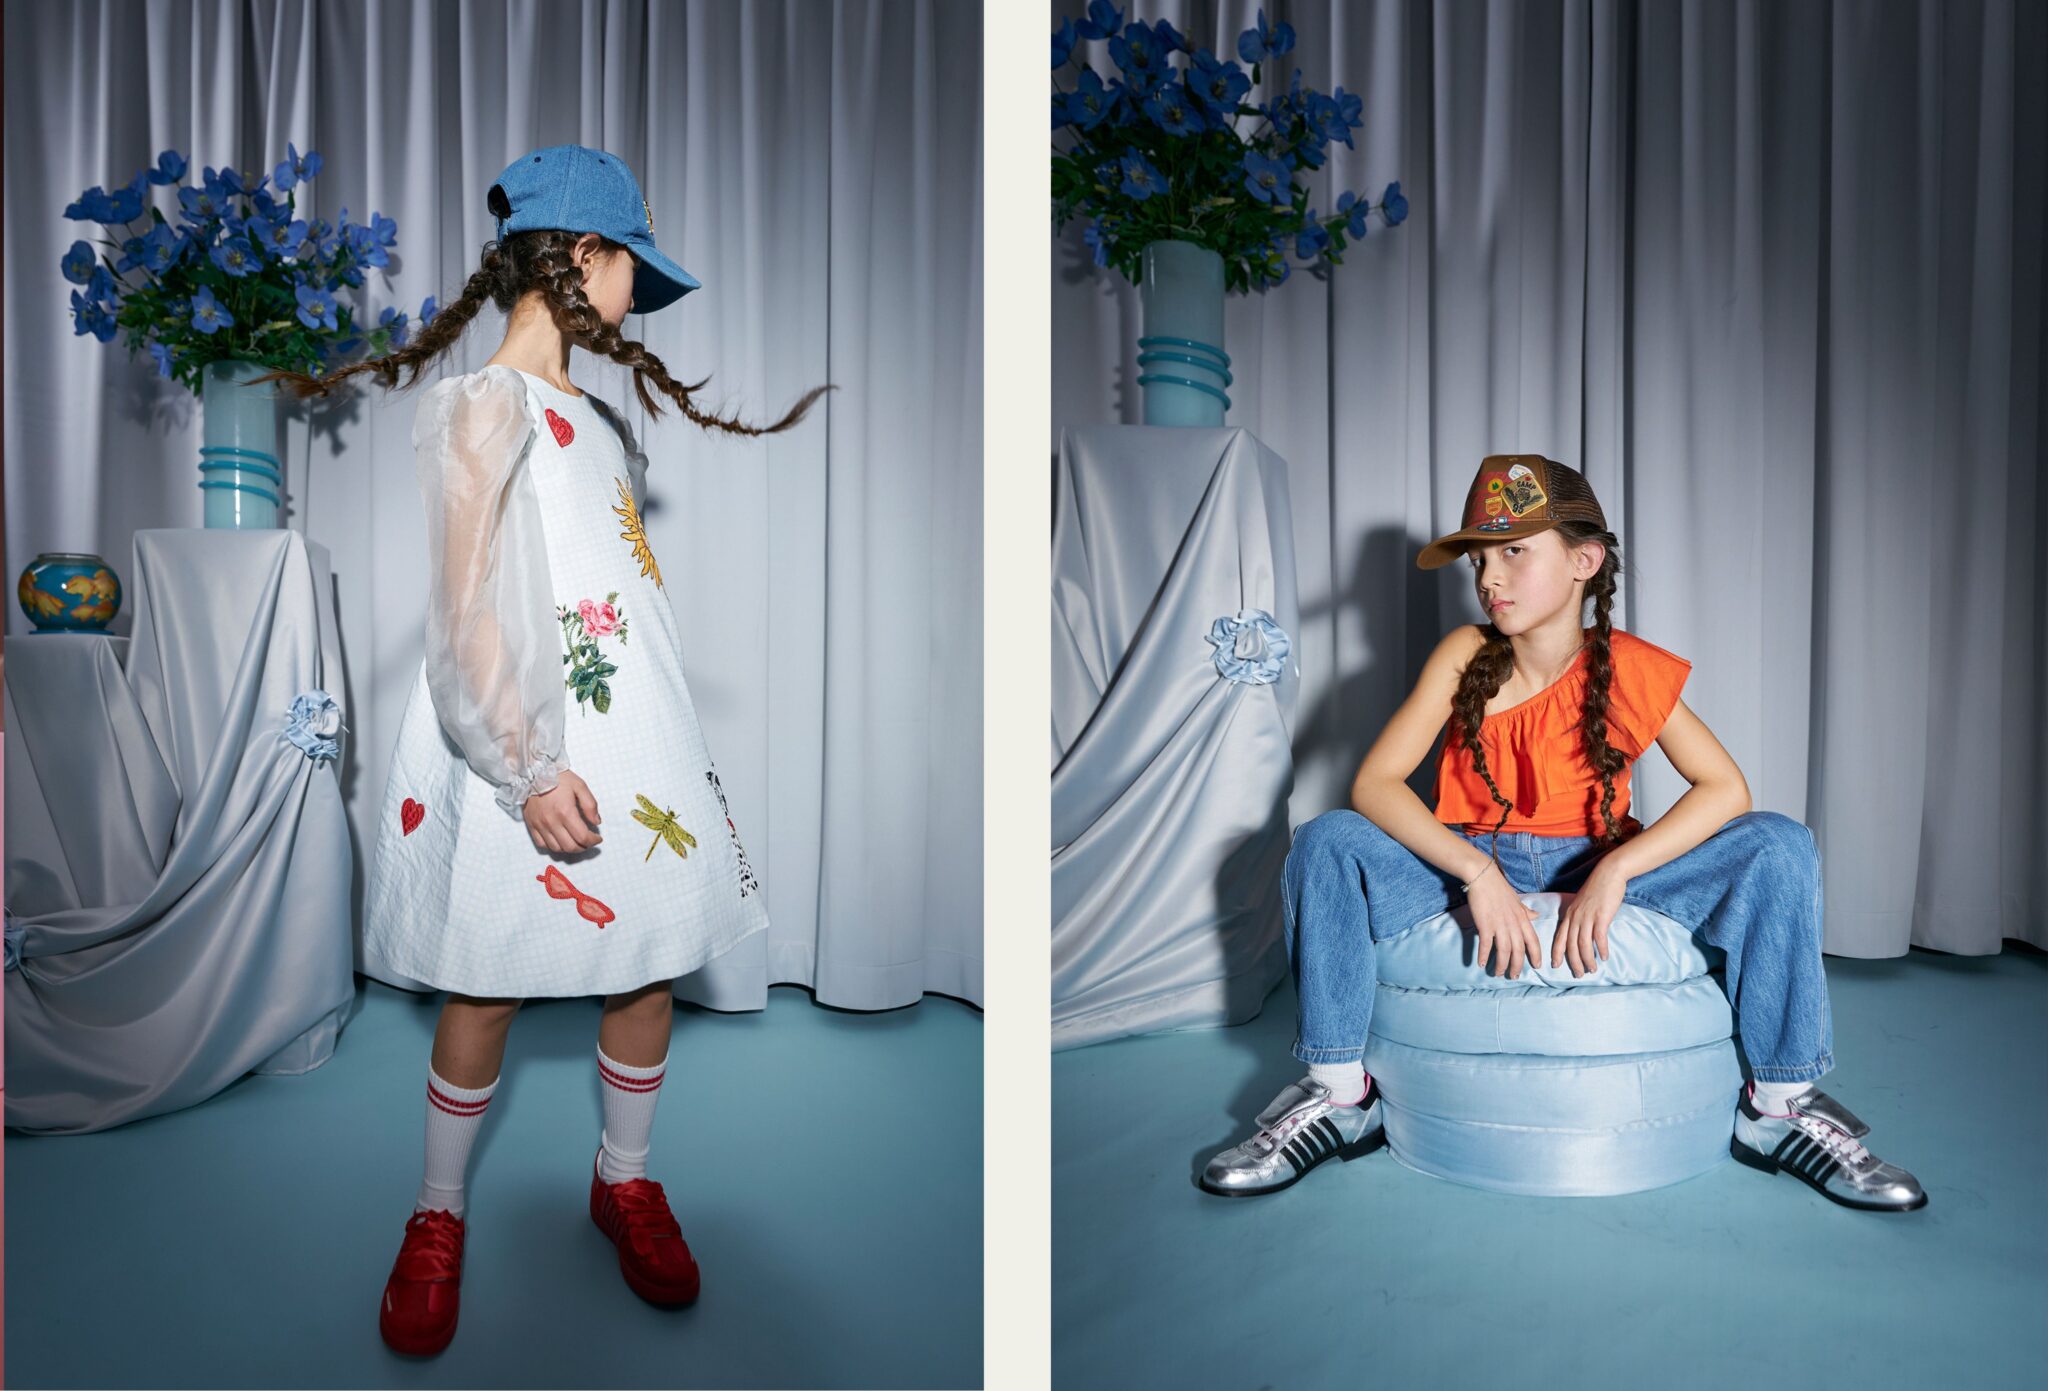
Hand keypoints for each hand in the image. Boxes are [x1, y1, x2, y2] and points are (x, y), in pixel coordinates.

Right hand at [523, 769, 601, 853]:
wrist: (534, 772)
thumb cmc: (558, 777)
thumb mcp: (580, 786)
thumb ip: (590, 805)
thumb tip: (596, 822)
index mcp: (566, 812)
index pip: (583, 837)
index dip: (593, 841)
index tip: (598, 839)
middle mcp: (552, 822)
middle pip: (570, 847)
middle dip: (583, 847)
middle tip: (589, 842)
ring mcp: (540, 825)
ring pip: (557, 848)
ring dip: (569, 849)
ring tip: (576, 842)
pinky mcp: (531, 825)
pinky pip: (542, 844)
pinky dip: (553, 847)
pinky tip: (560, 841)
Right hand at [1465, 863, 1541, 978]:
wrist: (1484, 878)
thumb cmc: (1500, 888)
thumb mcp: (1517, 901)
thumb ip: (1526, 911)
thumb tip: (1537, 915)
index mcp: (1523, 919)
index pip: (1533, 941)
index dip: (1535, 955)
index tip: (1536, 966)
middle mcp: (1514, 924)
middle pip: (1518, 951)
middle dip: (1517, 966)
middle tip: (1513, 976)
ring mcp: (1500, 925)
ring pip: (1504, 951)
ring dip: (1502, 964)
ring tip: (1498, 973)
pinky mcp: (1485, 925)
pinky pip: (1486, 944)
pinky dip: (1484, 955)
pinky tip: (1481, 963)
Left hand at [1551, 863, 1626, 976]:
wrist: (1608, 873)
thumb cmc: (1597, 888)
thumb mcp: (1581, 903)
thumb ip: (1579, 916)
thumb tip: (1581, 931)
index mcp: (1569, 914)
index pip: (1559, 937)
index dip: (1556, 952)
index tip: (1555, 965)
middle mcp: (1575, 917)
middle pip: (1570, 945)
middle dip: (1573, 962)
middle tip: (1578, 974)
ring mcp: (1587, 917)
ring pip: (1583, 944)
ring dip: (1587, 959)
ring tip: (1592, 970)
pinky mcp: (1601, 916)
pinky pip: (1599, 937)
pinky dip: (1601, 949)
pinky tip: (1604, 957)